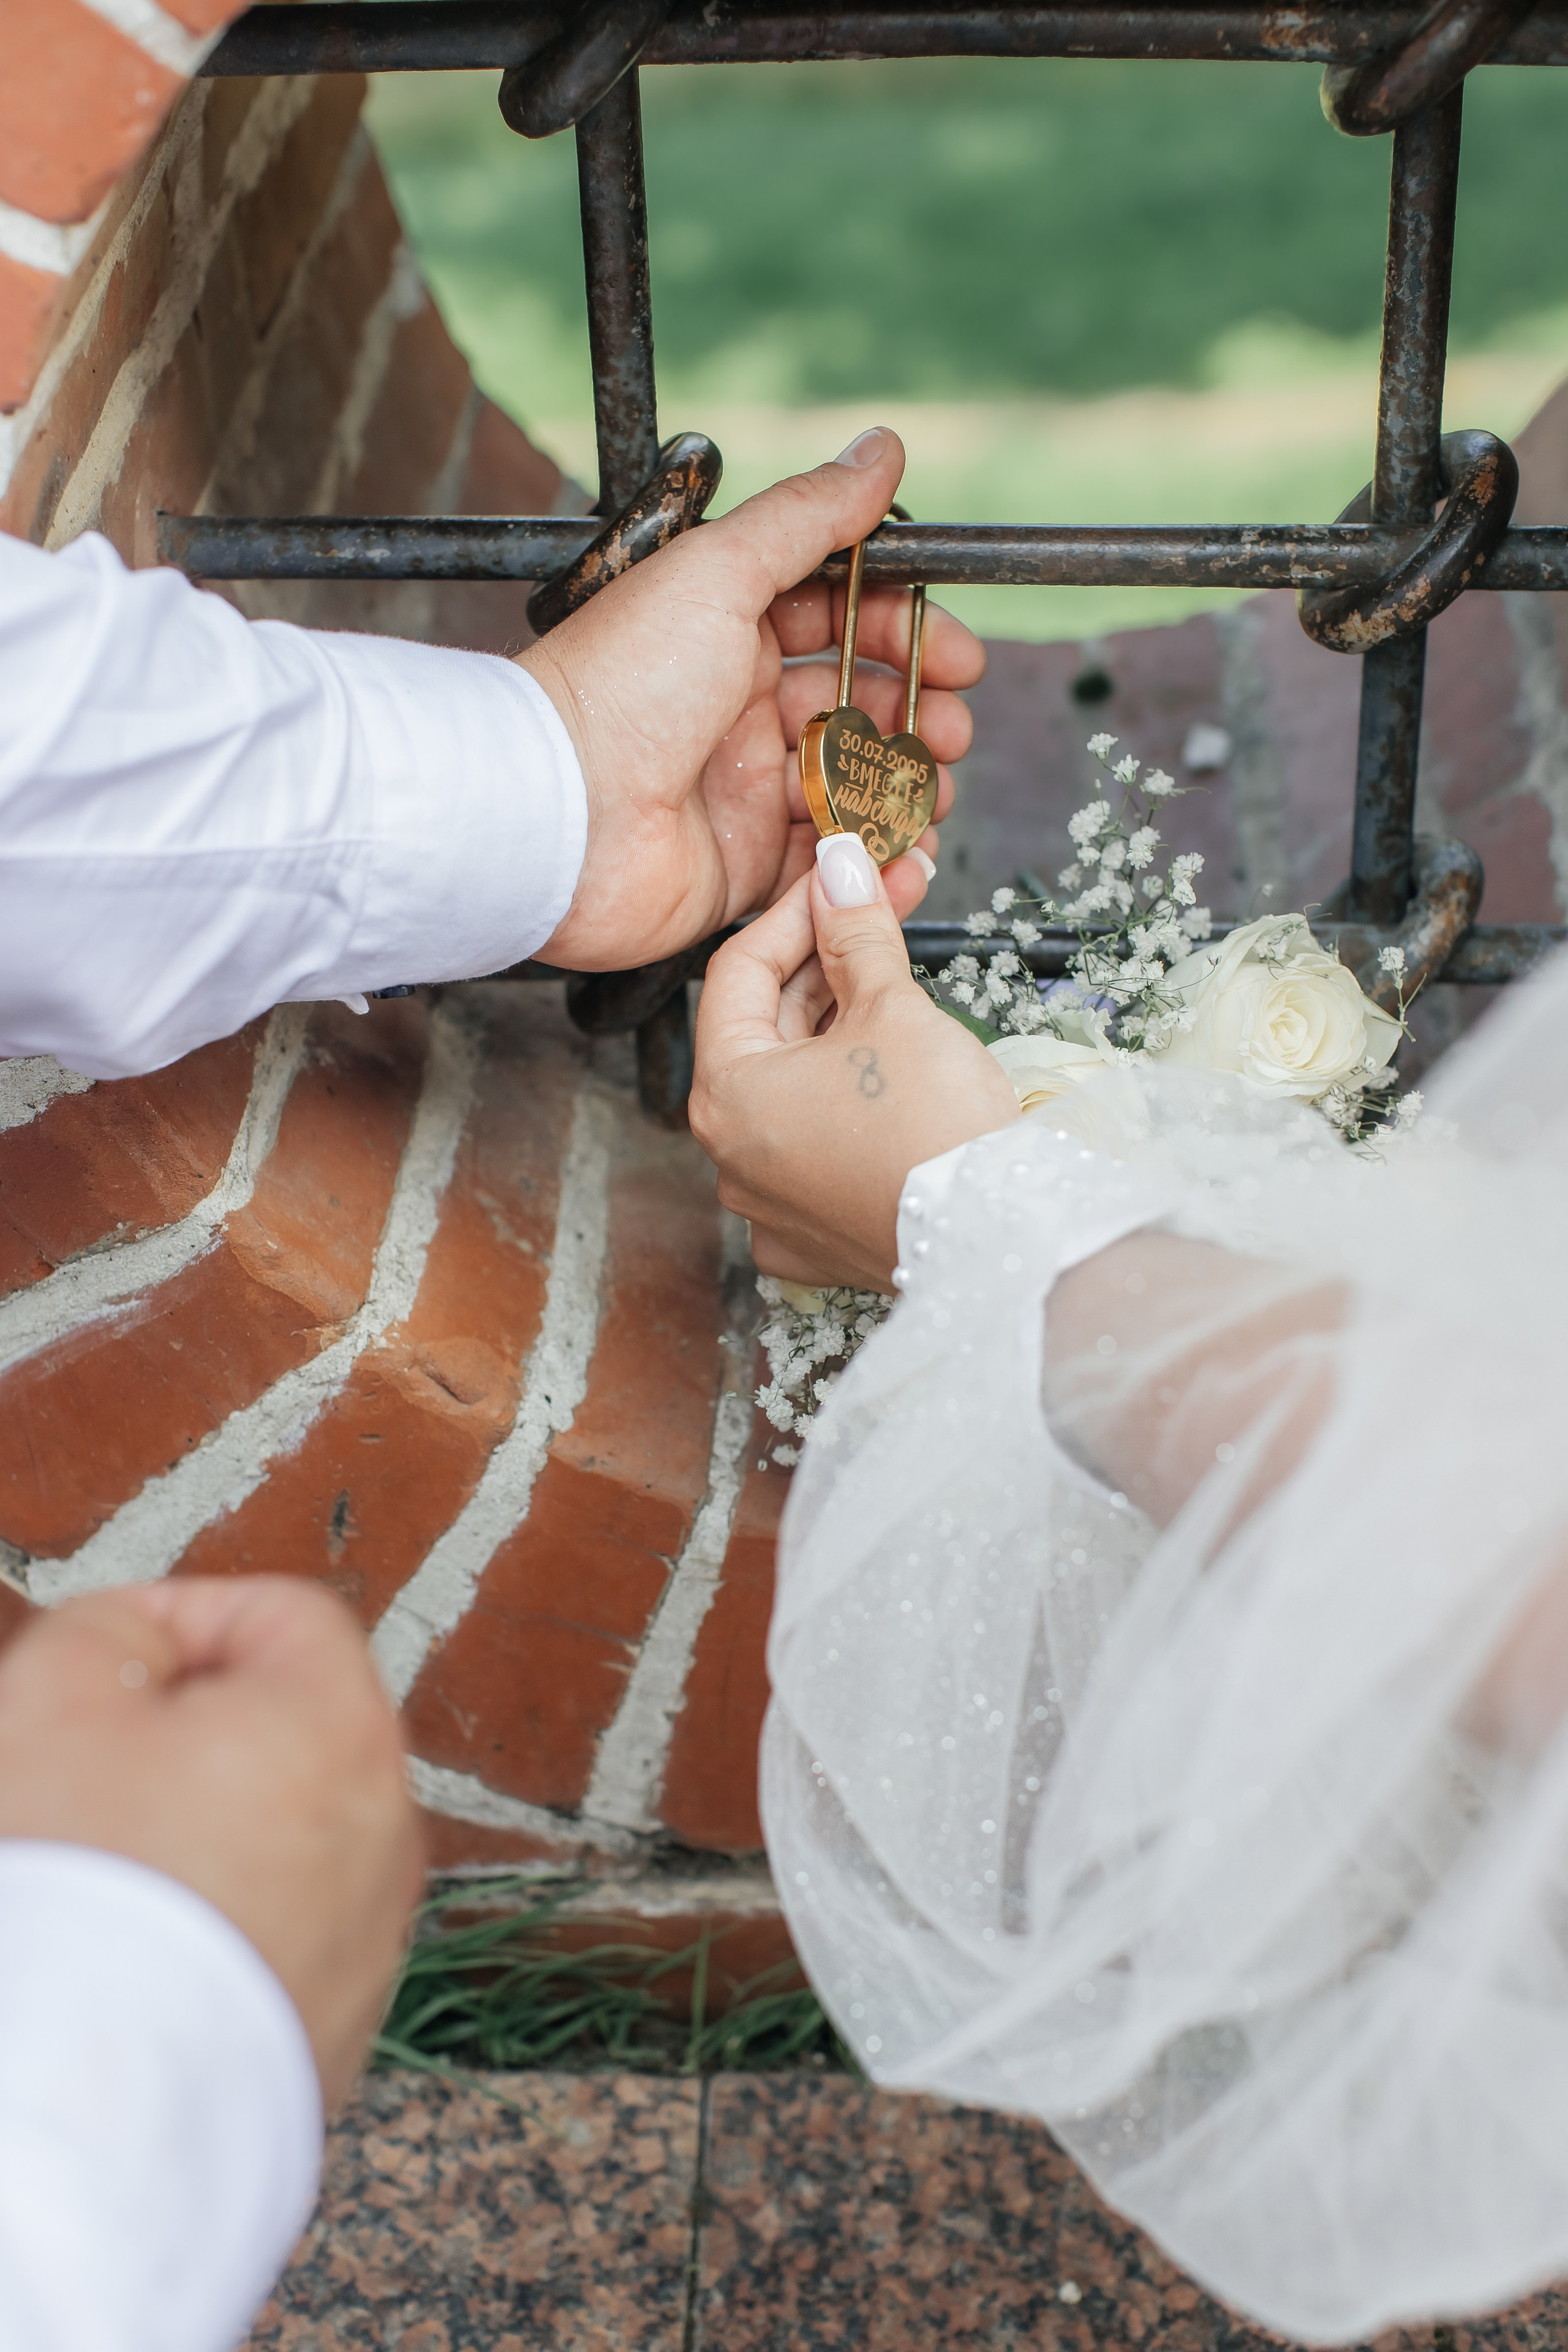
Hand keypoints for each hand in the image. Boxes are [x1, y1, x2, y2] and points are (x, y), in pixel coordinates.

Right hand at [0, 1577, 420, 2107]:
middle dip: (190, 1734)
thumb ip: (112, 1629)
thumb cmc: (81, 1887)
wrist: (88, 2114)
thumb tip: (146, 1640)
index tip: (105, 1662)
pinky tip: (136, 1961)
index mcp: (343, 1729)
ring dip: (202, 1836)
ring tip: (107, 1878)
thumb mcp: (55, 1696)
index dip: (184, 1616)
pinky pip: (277, 1942)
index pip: (285, 1616)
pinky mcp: (337, 2034)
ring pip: (285, 1841)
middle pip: (290, 1733)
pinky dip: (214, 1931)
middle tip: (88, 1770)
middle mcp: (388, 1830)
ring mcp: (373, 1942)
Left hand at [521, 427, 983, 969]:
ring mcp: (742, 789)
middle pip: (856, 703)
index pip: (839, 622)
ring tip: (938, 786)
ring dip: (908, 782)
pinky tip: (906, 843)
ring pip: (852, 781)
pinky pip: (828, 859)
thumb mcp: (718, 572)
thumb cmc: (617, 687)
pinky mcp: (745, 866)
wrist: (555, 814)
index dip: (906, 634)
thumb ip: (807, 515)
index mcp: (725, 632)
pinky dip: (874, 852)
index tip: (958, 654)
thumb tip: (877, 450)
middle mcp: (735, 708)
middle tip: (955, 726)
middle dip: (919, 712)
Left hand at [690, 832, 1019, 1288]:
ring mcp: (769, 1207)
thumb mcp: (894, 1009)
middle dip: (826, 967)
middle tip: (881, 915)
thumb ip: (856, 934)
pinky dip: (844, 1107)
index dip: (795, 913)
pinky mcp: (814, 1240)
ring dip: (837, 1032)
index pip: (739, 973)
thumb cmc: (936, 1126)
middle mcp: (730, 1158)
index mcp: (726, 1095)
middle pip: (765, 1032)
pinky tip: (890, 1076)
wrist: (999, 1241)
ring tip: (895, 985)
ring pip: (791, 1092)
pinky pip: (814, 1153)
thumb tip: (841, 867)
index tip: (843, 878)